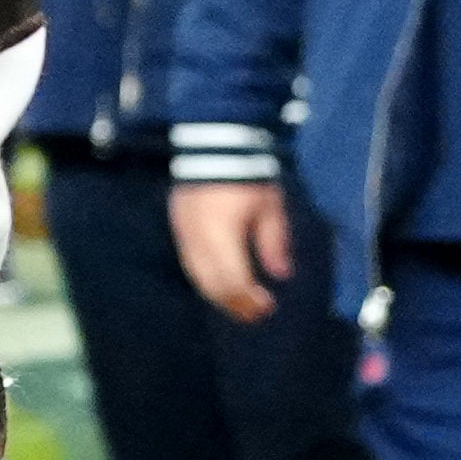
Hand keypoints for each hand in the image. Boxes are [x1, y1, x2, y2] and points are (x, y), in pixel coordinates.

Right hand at [169, 181, 290, 323]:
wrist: (214, 144)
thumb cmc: (248, 174)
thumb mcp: (270, 206)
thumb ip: (275, 241)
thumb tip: (281, 275)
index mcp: (222, 230)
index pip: (232, 278)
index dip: (248, 298)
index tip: (267, 307)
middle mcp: (197, 236)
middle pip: (212, 284)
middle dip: (234, 303)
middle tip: (255, 315)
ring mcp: (184, 232)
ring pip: (198, 277)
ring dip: (219, 296)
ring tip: (241, 306)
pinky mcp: (179, 227)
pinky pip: (190, 264)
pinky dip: (207, 280)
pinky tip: (223, 287)